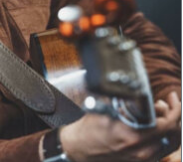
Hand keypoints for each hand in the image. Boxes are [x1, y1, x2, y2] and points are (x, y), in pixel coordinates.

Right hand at [60, 91, 180, 161]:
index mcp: (133, 135)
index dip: (175, 109)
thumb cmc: (90, 126)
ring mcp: (143, 159)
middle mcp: (141, 150)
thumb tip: (150, 101)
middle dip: (174, 116)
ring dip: (169, 126)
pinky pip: (161, 150)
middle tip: (165, 103)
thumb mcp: (108, 108)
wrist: (80, 147)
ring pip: (170, 143)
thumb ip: (130, 105)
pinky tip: (153, 126)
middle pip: (174, 134)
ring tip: (158, 113)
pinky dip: (163, 136)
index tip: (172, 98)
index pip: (168, 124)